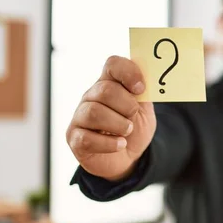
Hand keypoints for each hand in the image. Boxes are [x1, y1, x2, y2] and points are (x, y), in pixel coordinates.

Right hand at [66, 56, 155, 180]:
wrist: (129, 158)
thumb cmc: (134, 129)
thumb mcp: (144, 109)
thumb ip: (144, 93)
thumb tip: (147, 78)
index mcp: (109, 83)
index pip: (113, 64)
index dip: (128, 73)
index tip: (141, 89)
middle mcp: (91, 96)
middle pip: (105, 90)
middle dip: (126, 105)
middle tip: (133, 116)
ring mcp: (80, 117)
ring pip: (94, 112)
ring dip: (118, 124)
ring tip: (127, 131)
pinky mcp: (75, 138)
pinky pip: (87, 138)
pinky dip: (109, 143)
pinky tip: (120, 144)